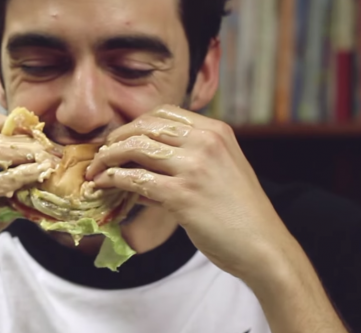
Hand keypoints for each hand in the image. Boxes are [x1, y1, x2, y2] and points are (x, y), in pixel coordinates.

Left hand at [85, 105, 297, 281]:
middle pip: (145, 125)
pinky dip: (113, 180)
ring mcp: (194, 167)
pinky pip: (136, 179)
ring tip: (96, 170)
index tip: (120, 138)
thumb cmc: (240, 212)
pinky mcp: (183, 195)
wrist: (264, 246)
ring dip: (108, 158)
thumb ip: (186, 159)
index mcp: (216, 131)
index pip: (164, 112)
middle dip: (116, 138)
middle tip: (101, 154)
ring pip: (136, 147)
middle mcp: (206, 142)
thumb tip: (139, 163)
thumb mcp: (221, 170)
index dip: (135, 123)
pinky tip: (105, 185)